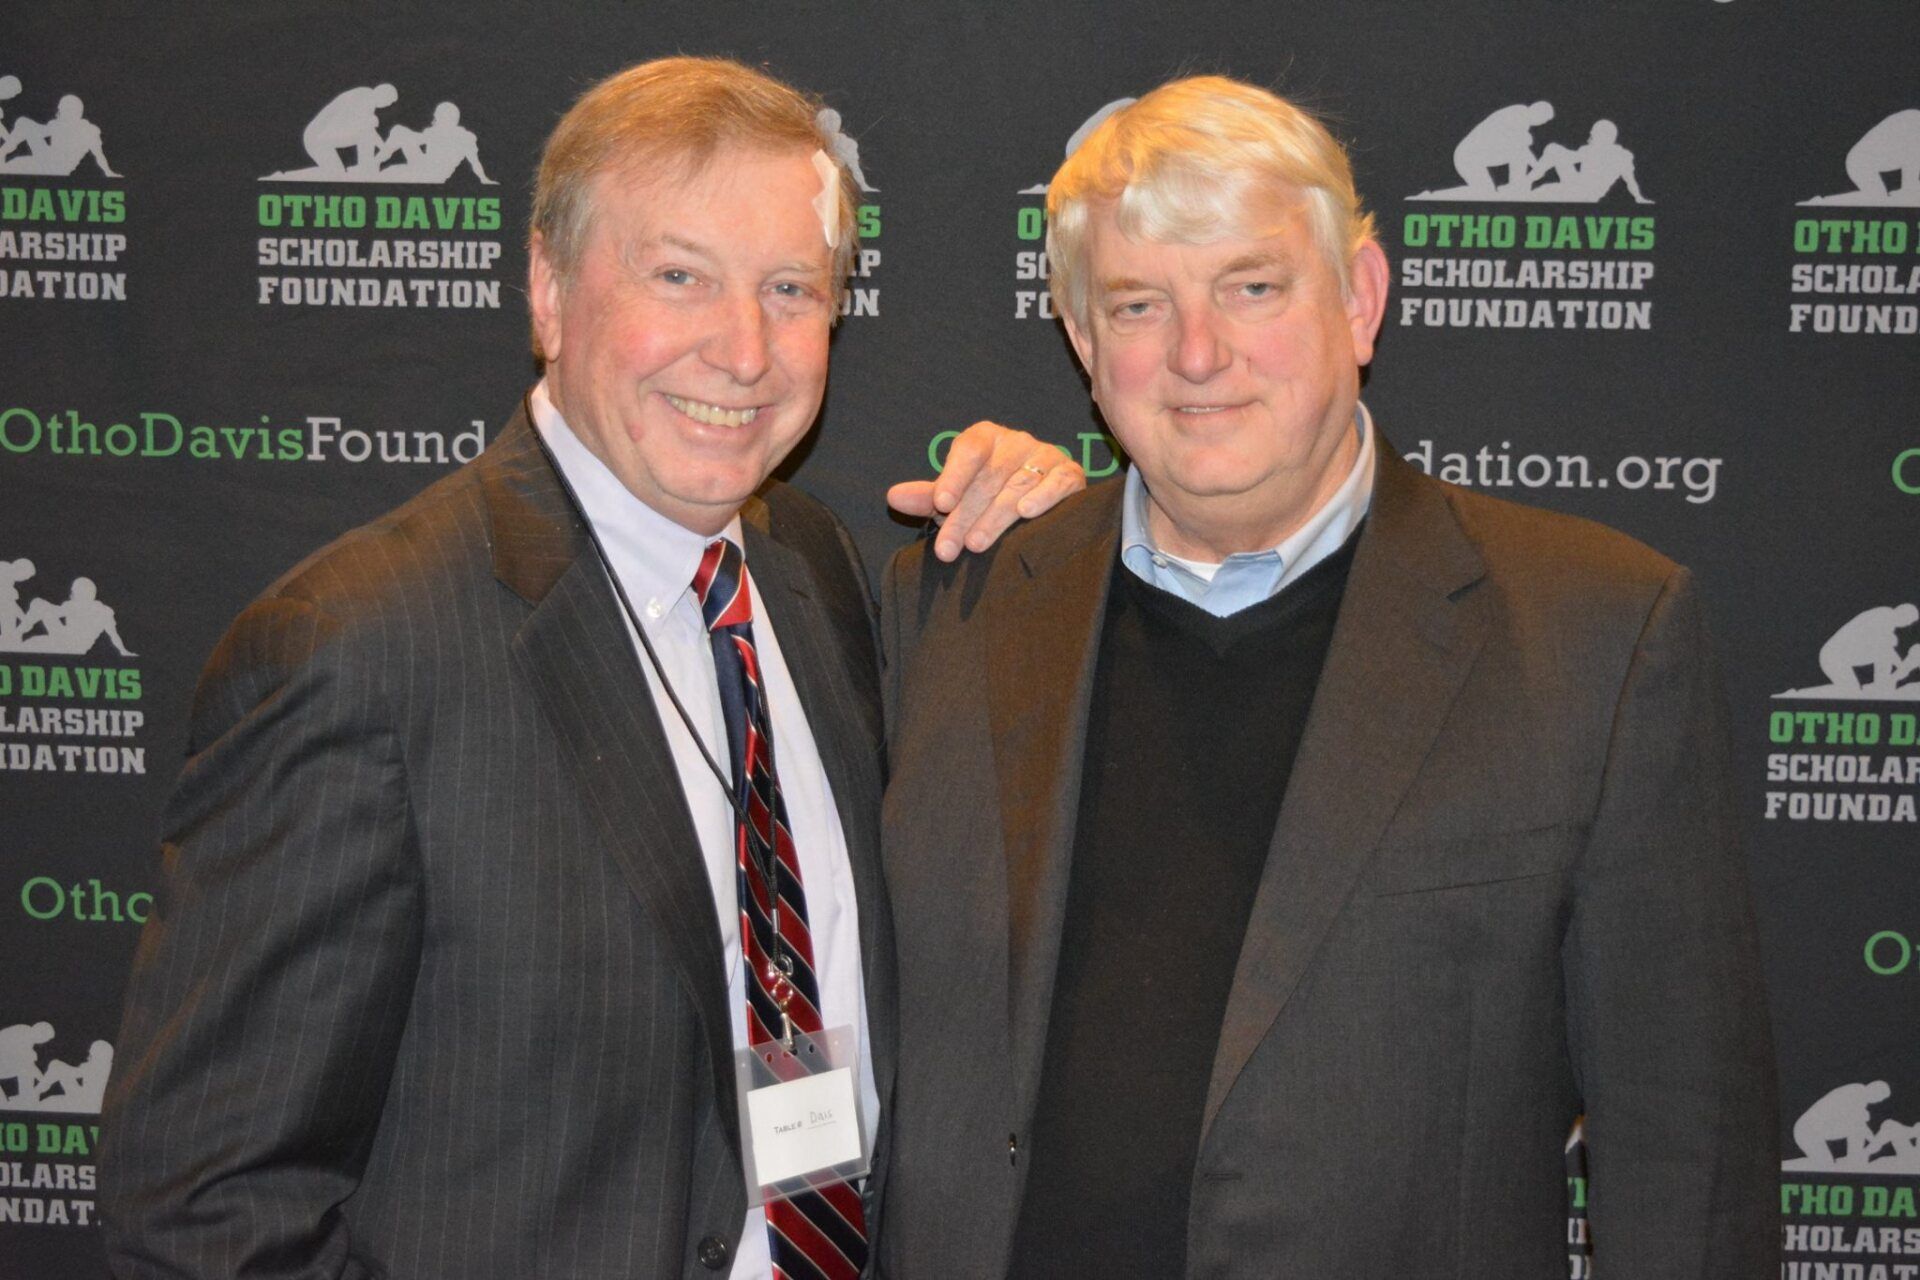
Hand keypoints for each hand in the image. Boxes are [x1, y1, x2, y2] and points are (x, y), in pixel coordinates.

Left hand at [887, 422, 1084, 560]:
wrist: (1041, 497)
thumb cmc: (988, 494)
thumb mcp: (956, 495)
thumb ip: (929, 497)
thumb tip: (892, 497)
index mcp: (985, 437)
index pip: (968, 451)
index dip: (954, 476)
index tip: (940, 505)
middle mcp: (1016, 441)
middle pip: (989, 477)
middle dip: (965, 516)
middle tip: (948, 548)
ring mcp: (1046, 455)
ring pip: (1018, 484)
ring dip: (996, 516)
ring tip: (976, 544)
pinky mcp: (1071, 473)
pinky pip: (1058, 482)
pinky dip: (1044, 496)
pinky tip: (1027, 512)